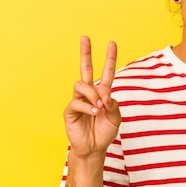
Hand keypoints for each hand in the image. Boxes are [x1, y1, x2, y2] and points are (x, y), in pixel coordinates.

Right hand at [64, 36, 120, 156]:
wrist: (94, 148)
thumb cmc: (105, 132)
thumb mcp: (115, 118)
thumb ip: (113, 105)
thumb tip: (105, 96)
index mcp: (102, 93)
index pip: (107, 72)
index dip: (109, 58)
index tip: (112, 43)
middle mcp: (90, 94)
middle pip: (85, 69)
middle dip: (85, 53)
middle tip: (85, 38)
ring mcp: (79, 100)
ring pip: (81, 85)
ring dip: (92, 94)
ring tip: (99, 107)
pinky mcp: (70, 110)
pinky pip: (77, 102)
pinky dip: (87, 107)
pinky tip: (94, 113)